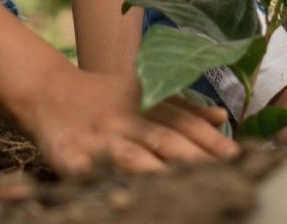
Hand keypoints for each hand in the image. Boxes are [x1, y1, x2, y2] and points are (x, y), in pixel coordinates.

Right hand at [16, 69, 238, 177]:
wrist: (49, 92)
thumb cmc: (108, 99)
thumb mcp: (146, 95)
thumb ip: (183, 109)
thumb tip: (222, 118)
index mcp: (149, 106)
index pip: (185, 124)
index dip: (210, 140)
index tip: (236, 156)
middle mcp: (128, 120)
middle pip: (165, 140)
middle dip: (193, 158)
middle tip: (220, 176)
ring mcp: (99, 139)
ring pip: (131, 157)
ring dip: (155, 171)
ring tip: (178, 186)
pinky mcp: (70, 155)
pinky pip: (88, 172)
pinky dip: (103, 181)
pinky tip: (120, 193)